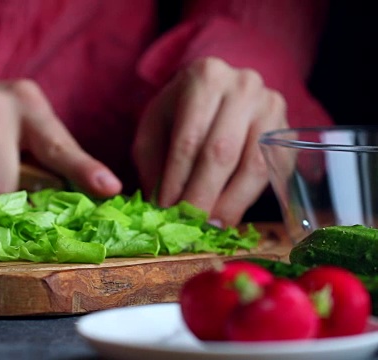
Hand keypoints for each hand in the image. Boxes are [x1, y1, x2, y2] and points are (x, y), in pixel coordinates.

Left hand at [132, 57, 287, 224]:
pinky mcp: (288, 131)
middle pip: (222, 152)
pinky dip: (249, 198)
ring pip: (253, 165)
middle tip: (188, 226)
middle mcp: (244, 86)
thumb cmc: (180, 113)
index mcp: (205, 78)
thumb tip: (161, 206)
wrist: (219, 91)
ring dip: (229, 203)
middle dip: (203, 195)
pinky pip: (272, 172)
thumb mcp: (154, 127)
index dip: (177, 179)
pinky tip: (229, 216)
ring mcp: (272, 107)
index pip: (189, 138)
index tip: (165, 209)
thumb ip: (153, 163)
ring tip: (209, 227)